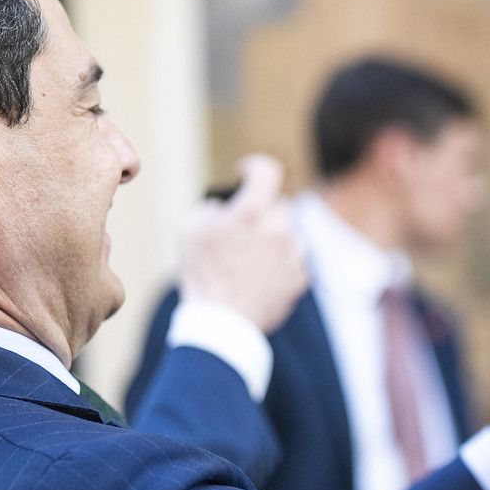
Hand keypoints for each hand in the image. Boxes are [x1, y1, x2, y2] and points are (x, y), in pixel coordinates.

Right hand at [177, 155, 306, 333]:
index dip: (255, 167)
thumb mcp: (188, 230)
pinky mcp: (301, 277)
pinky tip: (257, 276)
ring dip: (272, 238)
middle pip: (278, 205)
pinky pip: (293, 259)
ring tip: (247, 259)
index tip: (246, 172)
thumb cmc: (201, 274)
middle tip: (241, 231)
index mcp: (252, 212)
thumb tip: (223, 209)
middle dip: (261, 212)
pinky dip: (279, 262)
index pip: (267, 171)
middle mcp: (279, 229)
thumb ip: (209, 209)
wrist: (222, 322)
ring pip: (288, 233)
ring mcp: (294, 254)